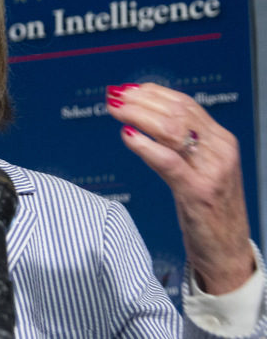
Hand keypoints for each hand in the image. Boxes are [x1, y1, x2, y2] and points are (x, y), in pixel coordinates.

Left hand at [106, 82, 254, 294]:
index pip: (185, 104)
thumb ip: (179, 144)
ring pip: (172, 130)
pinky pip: (168, 161)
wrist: (226, 250)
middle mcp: (220, 150)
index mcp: (221, 140)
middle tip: (114, 96)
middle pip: (177, 112)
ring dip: (138, 115)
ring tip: (115, 110)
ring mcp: (211, 171)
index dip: (153, 93)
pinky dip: (145, 145)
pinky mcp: (198, 192)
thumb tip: (144, 117)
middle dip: (141, 100)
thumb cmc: (207, 209)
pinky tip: (127, 136)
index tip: (127, 89)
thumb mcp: (198, 168)